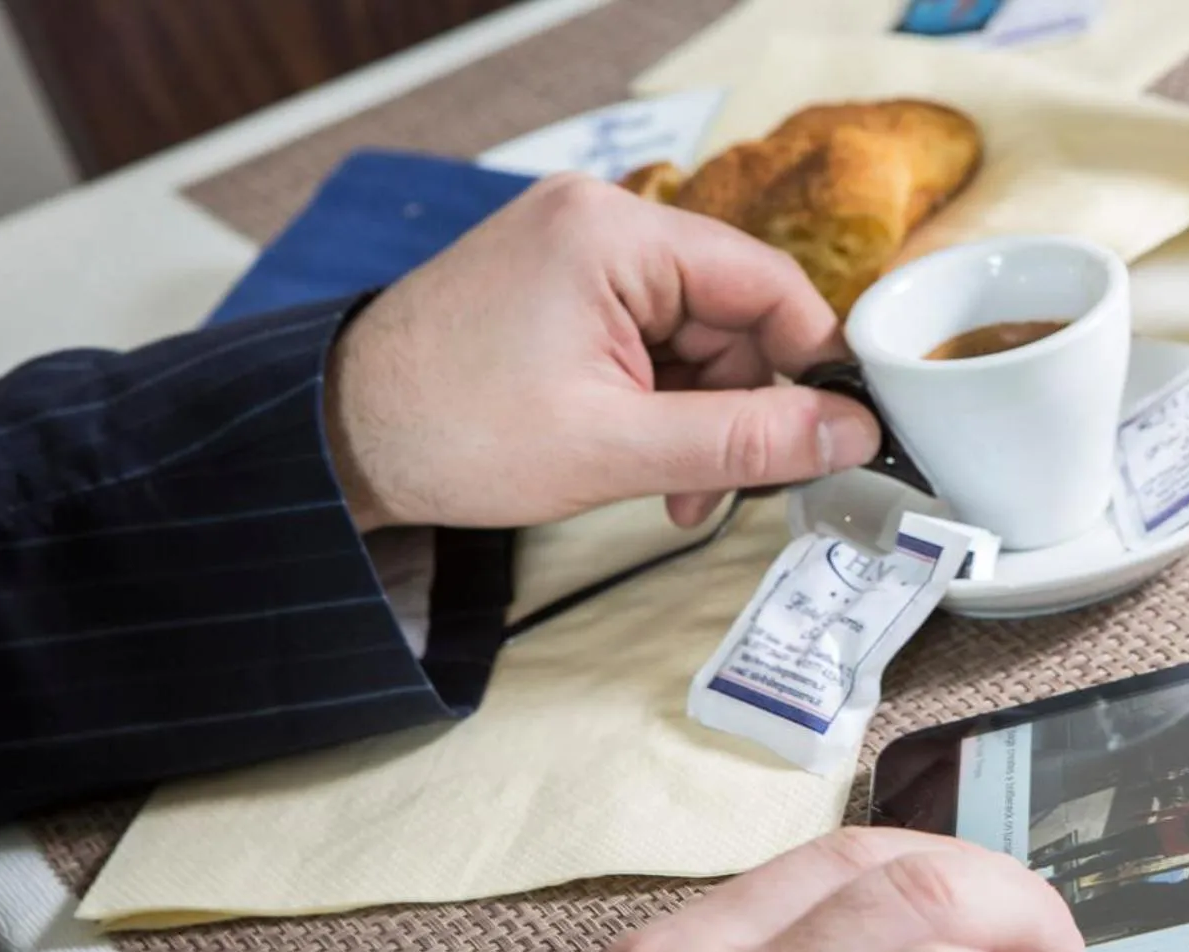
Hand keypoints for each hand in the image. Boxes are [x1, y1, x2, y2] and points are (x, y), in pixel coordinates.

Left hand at [324, 173, 880, 532]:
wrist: (337, 443)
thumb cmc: (450, 434)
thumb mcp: (619, 448)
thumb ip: (747, 439)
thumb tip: (851, 432)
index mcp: (613, 234)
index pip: (766, 281)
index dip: (812, 362)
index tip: (838, 432)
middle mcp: (598, 222)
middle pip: (731, 314)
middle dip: (741, 409)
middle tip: (726, 488)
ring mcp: (575, 252)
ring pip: (694, 338)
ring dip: (700, 420)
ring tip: (671, 493)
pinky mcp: (560, 289)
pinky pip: (649, 343)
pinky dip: (661, 406)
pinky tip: (646, 462)